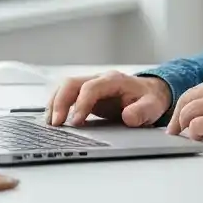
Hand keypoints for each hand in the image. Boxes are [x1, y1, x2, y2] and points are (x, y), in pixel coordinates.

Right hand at [46, 71, 170, 127]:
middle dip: (60, 102)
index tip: (76, 122)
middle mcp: (99, 78)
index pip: (91, 88)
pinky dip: (56, 105)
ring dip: (54, 104)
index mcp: (114, 80)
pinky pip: (66, 94)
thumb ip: (142, 111)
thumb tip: (127, 117)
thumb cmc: (149, 99)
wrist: (149, 93)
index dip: (81, 104)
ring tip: (50, 123)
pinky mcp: (84, 93)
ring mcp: (90, 84)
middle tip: (56, 123)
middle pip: (71, 83)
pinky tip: (53, 119)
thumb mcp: (152, 106)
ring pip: (65, 87)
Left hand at [166, 73, 202, 142]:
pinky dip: (193, 135)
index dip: (183, 107)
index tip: (179, 119)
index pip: (193, 92)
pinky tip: (199, 139)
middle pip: (185, 101)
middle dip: (176, 118)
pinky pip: (195, 127)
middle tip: (174, 131)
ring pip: (187, 113)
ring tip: (188, 137)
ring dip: (183, 127)